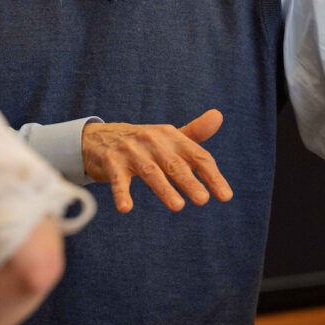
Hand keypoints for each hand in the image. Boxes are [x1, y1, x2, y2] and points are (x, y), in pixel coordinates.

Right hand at [81, 109, 231, 212]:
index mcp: (170, 136)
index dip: (212, 175)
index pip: (196, 155)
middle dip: (189, 181)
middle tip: (203, 200)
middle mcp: (152, 140)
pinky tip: (125, 208)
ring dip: (164, 188)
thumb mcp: (167, 136)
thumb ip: (194, 132)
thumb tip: (219, 115)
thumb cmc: (142, 143)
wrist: (99, 138)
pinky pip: (118, 179)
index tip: (225, 196)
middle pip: (174, 163)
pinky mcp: (111, 162)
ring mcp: (130, 151)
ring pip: (150, 171)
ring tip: (177, 206)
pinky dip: (121, 193)